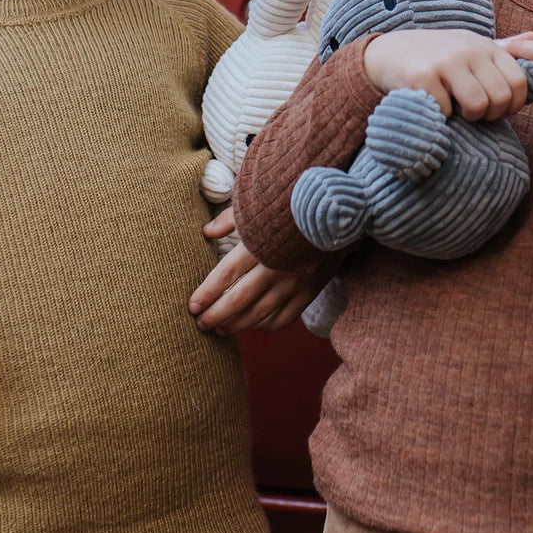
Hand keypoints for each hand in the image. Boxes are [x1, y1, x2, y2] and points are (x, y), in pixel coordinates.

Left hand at [189, 207, 315, 333]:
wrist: (340, 208)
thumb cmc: (293, 202)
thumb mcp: (261, 203)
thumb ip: (232, 219)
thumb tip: (207, 232)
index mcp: (262, 243)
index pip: (226, 275)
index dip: (207, 293)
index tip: (192, 306)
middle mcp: (278, 266)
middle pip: (238, 299)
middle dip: (215, 315)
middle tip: (200, 324)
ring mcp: (297, 281)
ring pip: (259, 314)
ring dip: (235, 325)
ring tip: (219, 330)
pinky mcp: (311, 290)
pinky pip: (285, 318)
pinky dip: (266, 326)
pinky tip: (253, 325)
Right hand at [363, 29, 530, 121]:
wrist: (388, 53)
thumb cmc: (438, 55)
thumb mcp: (470, 46)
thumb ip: (503, 47)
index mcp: (486, 45)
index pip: (519, 82)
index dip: (513, 105)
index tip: (498, 110)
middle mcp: (469, 49)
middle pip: (500, 98)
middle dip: (490, 114)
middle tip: (475, 112)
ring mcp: (445, 62)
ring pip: (477, 105)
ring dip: (468, 117)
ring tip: (457, 109)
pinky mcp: (422, 77)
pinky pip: (447, 111)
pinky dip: (442, 116)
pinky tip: (434, 104)